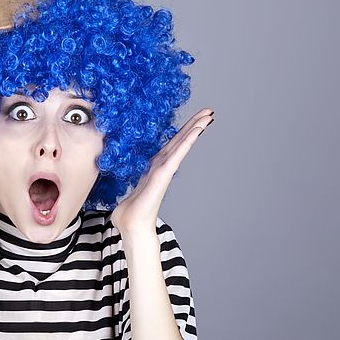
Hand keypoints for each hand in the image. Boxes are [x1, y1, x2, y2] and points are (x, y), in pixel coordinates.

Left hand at [111, 108, 212, 236]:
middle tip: (209, 112)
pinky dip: (186, 143)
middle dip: (194, 125)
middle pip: (180, 141)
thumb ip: (134, 187)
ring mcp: (163, 171)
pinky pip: (175, 155)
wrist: (131, 227)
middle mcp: (161, 168)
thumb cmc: (129, 215)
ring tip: (208, 117)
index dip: (183, 132)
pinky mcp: (162, 176)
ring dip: (194, 129)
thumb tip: (131, 192)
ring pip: (181, 145)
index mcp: (154, 169)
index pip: (171, 146)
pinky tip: (195, 131)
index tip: (195, 120)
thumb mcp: (130, 194)